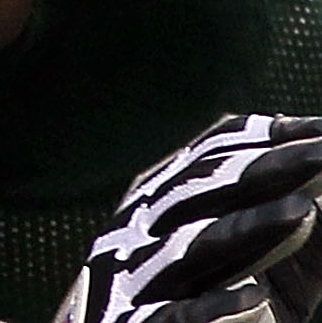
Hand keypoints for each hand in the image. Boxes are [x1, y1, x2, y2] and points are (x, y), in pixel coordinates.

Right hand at [60, 115, 321, 322]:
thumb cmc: (193, 306)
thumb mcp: (247, 264)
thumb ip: (289, 231)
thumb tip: (317, 193)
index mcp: (161, 201)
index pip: (213, 154)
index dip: (266, 138)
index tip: (320, 131)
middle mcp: (139, 228)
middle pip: (204, 187)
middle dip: (271, 169)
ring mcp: (132, 277)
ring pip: (193, 245)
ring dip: (250, 227)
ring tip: (306, 211)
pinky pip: (173, 315)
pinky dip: (212, 307)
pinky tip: (255, 297)